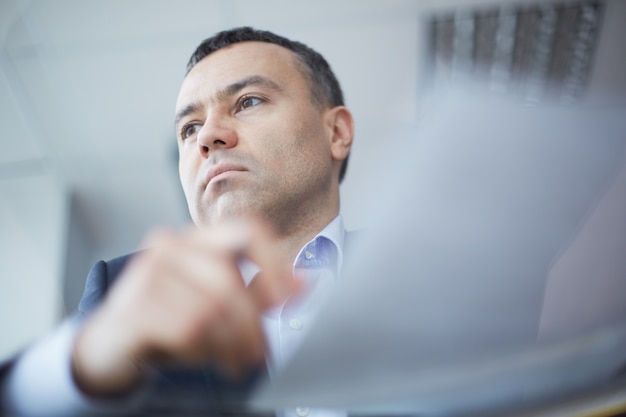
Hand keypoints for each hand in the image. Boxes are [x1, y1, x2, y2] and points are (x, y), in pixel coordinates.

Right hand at [71, 218, 296, 396]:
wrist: (110, 345)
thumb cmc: (170, 320)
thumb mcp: (218, 303)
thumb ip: (258, 291)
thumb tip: (304, 283)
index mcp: (198, 239)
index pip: (248, 229)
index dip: (275, 262)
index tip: (293, 295)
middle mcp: (172, 244)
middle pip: (230, 278)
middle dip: (252, 324)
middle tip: (259, 353)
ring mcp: (149, 270)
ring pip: (212, 307)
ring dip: (230, 343)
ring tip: (233, 360)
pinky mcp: (135, 303)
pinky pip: (189, 329)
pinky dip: (202, 351)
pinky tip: (198, 355)